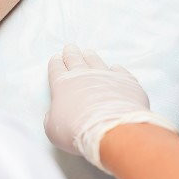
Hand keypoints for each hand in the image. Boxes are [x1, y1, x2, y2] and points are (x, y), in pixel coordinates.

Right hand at [44, 45, 176, 171]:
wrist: (111, 129)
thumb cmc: (77, 130)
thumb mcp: (52, 128)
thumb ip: (52, 117)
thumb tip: (56, 114)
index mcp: (62, 84)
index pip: (56, 69)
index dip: (55, 63)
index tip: (56, 58)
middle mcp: (83, 76)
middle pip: (74, 60)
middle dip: (71, 53)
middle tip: (70, 47)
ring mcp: (106, 76)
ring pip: (96, 61)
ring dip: (91, 57)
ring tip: (88, 52)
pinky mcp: (126, 82)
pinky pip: (120, 71)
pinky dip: (116, 69)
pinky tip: (115, 68)